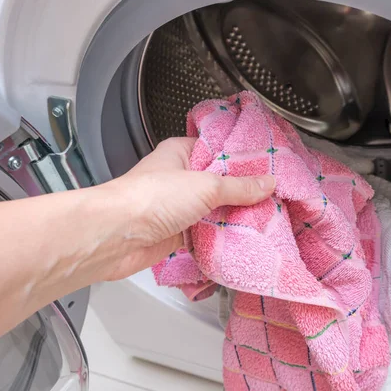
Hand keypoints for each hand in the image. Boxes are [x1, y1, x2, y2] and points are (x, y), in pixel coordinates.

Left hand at [96, 137, 274, 280]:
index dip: (243, 159)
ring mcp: (178, 208)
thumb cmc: (151, 198)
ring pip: (214, 211)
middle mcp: (179, 178)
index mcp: (181, 153)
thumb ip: (238, 187)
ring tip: (267, 219)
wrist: (116, 237)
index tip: (270, 167)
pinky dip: (222, 237)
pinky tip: (245, 239)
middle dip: (244, 193)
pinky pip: (206, 233)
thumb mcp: (204, 185)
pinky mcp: (177, 234)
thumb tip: (267, 183)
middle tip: (273, 197)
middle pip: (219, 184)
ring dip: (234, 217)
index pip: (219, 151)